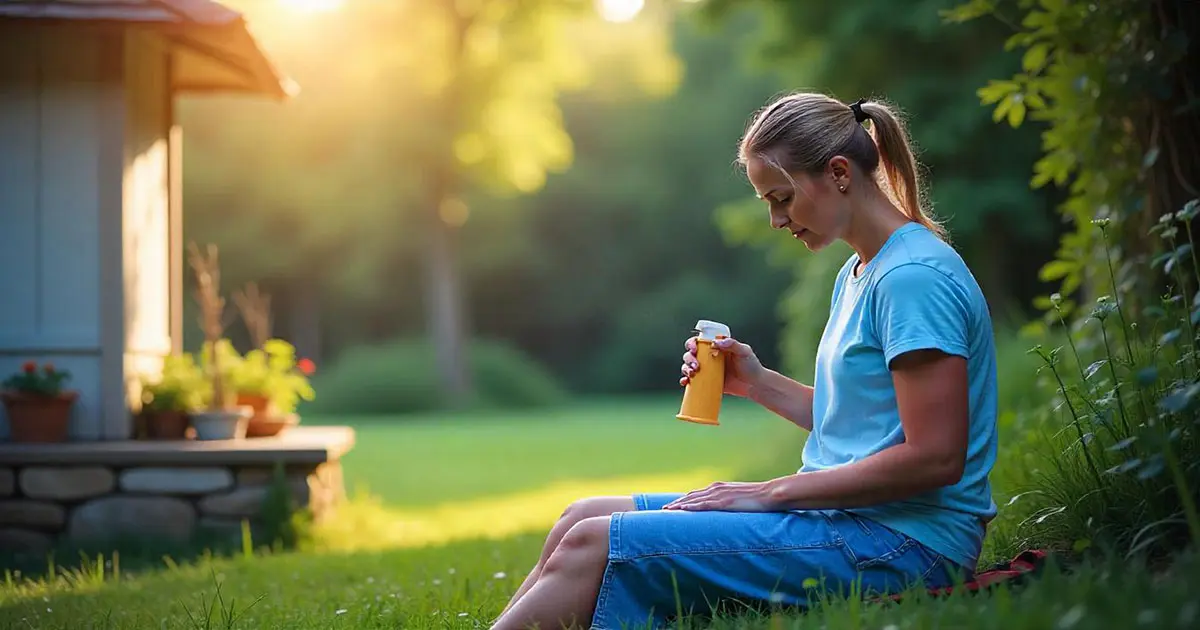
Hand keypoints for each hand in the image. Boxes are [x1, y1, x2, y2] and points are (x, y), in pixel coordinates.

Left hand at [662, 481, 779, 511]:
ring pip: (693, 499)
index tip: (672, 506)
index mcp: (719, 488)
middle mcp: (716, 488)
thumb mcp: (739, 500)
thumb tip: (725, 513)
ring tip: (666, 511)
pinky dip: (691, 507)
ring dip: (679, 505)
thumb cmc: (757, 499)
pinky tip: (682, 510)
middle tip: (663, 509)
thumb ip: (730, 504)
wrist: (770, 493)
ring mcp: (719, 494)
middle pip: (690, 496)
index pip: (696, 494)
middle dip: (676, 503)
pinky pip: (704, 505)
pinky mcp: (724, 502)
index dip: (683, 500)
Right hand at [679, 336, 764, 397]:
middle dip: (688, 358)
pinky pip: (692, 381)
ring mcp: (707, 371)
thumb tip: (715, 342)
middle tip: (696, 365)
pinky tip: (685, 382)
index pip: (699, 342)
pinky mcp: (707, 383)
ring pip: (688, 366)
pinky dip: (685, 380)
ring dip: (685, 368)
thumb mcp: (744, 352)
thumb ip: (732, 344)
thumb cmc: (751, 366)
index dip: (692, 343)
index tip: (694, 348)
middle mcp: (709, 358)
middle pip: (690, 354)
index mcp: (716, 347)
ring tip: (692, 373)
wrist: (755, 385)